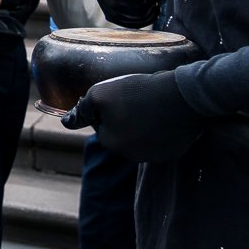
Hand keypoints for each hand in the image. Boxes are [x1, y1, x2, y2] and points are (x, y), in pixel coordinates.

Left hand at [60, 71, 207, 161]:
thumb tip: (66, 123)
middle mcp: (132, 156)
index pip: (102, 126)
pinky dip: (162, 129)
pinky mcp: (175, 151)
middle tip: (136, 99)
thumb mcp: (100, 94)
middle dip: (125, 119)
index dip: (108, 109)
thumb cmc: (136, 92)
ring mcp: (155, 155)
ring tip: (152, 105)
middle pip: (121, 134)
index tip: (120, 96)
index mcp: (112, 144)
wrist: (181, 96)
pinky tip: (165, 114)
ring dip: (142, 125)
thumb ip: (82, 110)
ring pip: (141, 138)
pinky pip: (162, 140)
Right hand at [95, 0, 172, 28]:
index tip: (146, 0)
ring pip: (116, 15)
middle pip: (112, 3)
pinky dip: (138, 22)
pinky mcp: (109, 11)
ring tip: (154, 6)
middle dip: (137, 8)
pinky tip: (150, 13)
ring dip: (139, 16)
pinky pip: (120, 22)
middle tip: (154, 3)